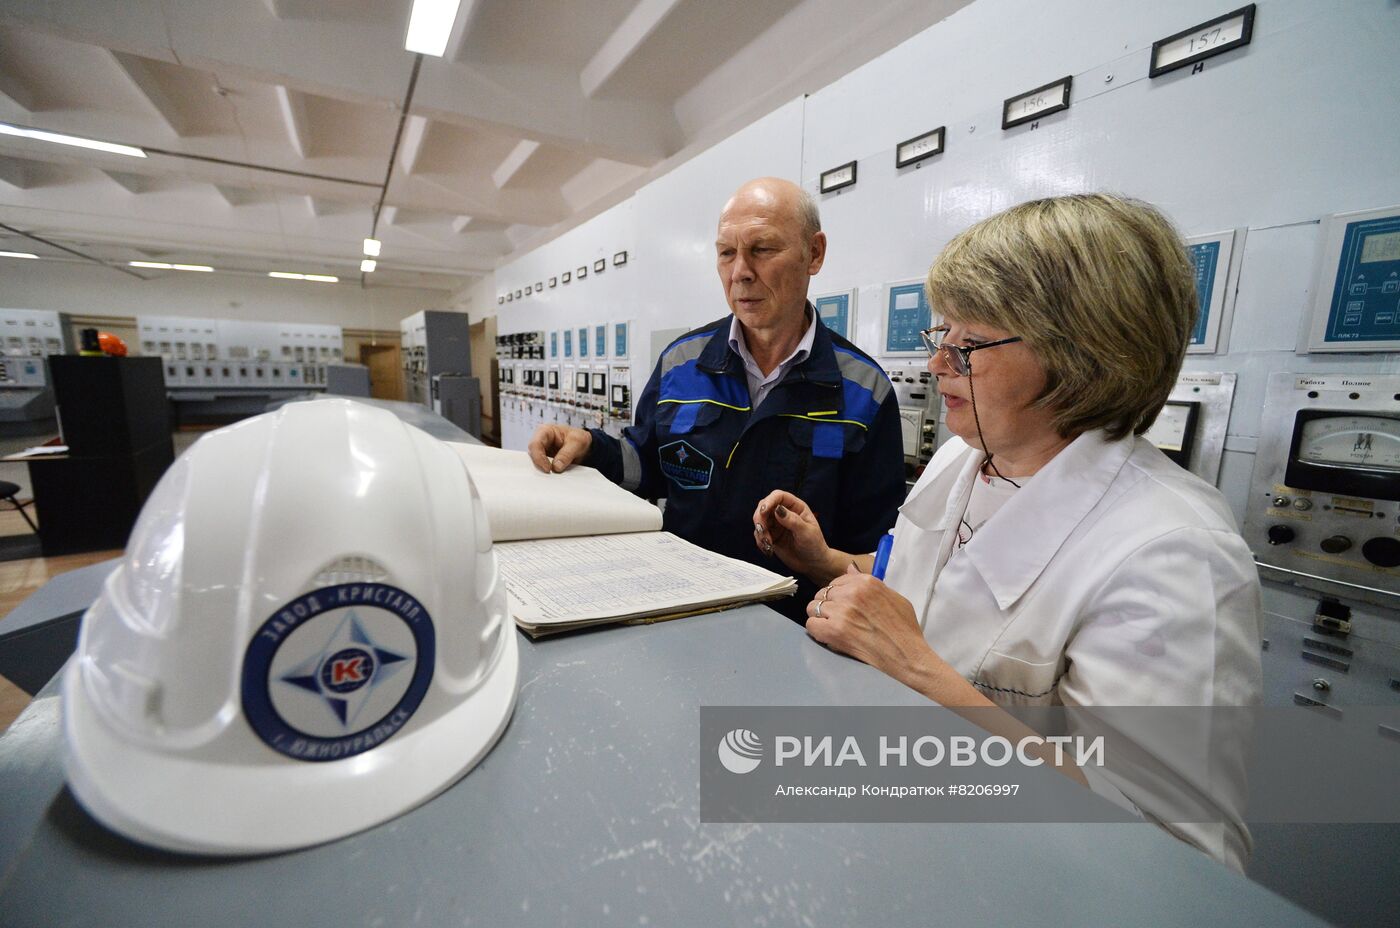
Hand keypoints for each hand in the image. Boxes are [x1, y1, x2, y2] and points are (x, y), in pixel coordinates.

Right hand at [527, 424, 591, 472]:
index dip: (539, 457)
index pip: (535, 444)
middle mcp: (540, 441)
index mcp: (545, 431)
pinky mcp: (544, 460)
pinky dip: (545, 473)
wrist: (584, 446)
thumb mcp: (577, 443)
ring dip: (542, 470)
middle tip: (548, 476)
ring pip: (535, 463)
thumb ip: (567, 454)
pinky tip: (552, 478)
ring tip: (551, 478)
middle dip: (539, 465)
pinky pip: (541, 468)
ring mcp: (541, 451)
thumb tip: (556, 467)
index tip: (548, 469)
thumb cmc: (579, 438)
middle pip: (532, 454)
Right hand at [752, 490, 839, 582]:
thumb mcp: (807, 533)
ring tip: (768, 544)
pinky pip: (759, 534)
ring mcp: (776, 524)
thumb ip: (793, 520)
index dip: (769, 501)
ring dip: (760, 532)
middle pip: (764, 506)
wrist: (812, 564)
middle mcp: (784, 513)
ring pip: (759, 521)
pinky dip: (760, 541)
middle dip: (760, 518)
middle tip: (762, 530)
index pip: (779, 496)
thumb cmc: (815, 546)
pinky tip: (768, 549)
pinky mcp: (771, 535)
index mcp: (796, 507)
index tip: (763, 511)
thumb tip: (778, 509)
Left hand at [805, 565, 935, 683]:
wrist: (906, 653)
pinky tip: (828, 635)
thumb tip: (849, 569)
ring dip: (821, 617)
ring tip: (833, 627)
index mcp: (866, 582)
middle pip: (823, 594)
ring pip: (814, 607)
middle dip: (828, 605)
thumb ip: (868, 582)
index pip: (837, 582)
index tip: (843, 605)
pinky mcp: (835, 630)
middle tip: (839, 618)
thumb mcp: (892, 596)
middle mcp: (851, 593)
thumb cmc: (903, 626)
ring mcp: (842, 611)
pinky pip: (811, 624)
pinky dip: (817, 630)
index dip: (838, 594)